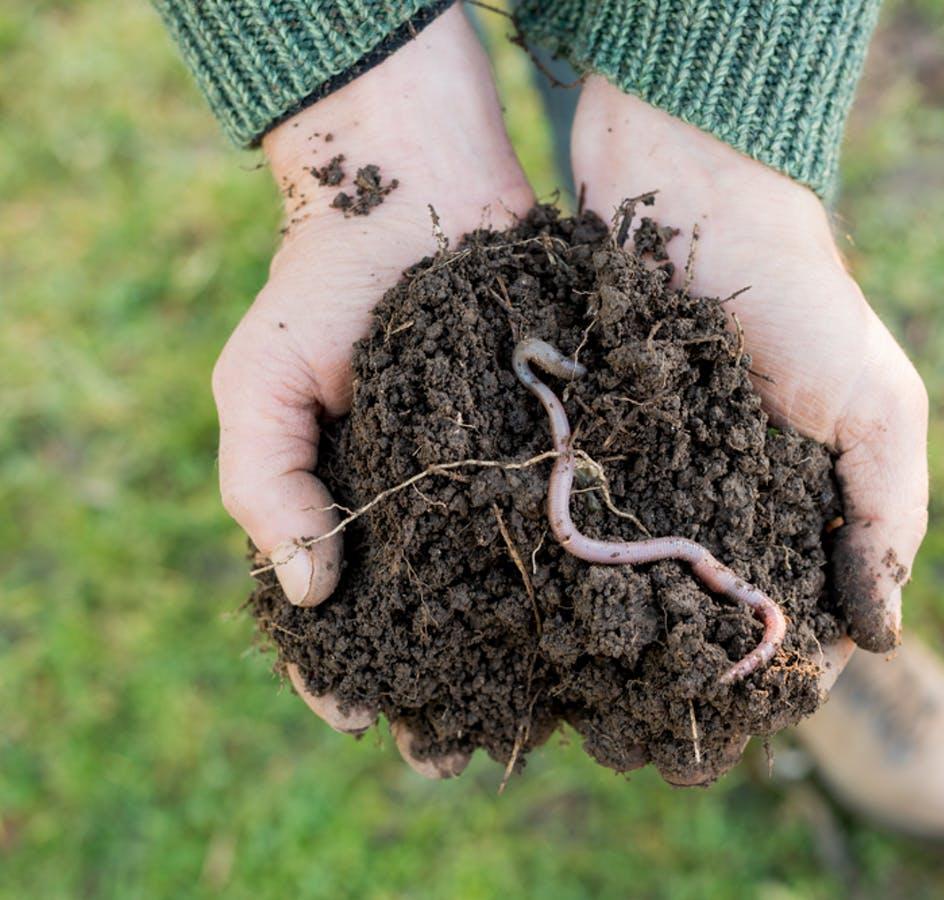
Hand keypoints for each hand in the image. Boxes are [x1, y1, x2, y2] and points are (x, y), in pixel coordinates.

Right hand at [211, 7, 531, 771]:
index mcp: (348, 503)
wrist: (420, 183)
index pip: (339, 615)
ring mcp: (498, 476)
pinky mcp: (557, 437)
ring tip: (543, 709)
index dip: (343, 673)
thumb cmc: (324, 287)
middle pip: (434, 620)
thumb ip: (268, 483)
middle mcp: (429, 506)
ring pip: (511, 585)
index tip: (365, 721)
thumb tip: (309, 591)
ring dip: (525, 652)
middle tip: (463, 749)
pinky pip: (570, 513)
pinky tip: (604, 612)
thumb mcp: (260, 381)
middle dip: (446, 686)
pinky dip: (584, 566)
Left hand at [571, 78, 928, 782]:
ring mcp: (652, 478)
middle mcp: (724, 503)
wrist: (690, 191)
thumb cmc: (798, 298)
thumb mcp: (876, 404)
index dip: (769, 680)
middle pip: (706, 617)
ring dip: (619, 643)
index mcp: (799, 504)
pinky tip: (544, 623)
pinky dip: (572, 572)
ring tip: (586, 708)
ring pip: (638, 586)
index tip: (729, 736)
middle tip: (640, 746)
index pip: (791, 618)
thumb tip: (883, 641)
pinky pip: (580, 524)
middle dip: (681, 678)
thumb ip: (886, 515)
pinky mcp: (591, 445)